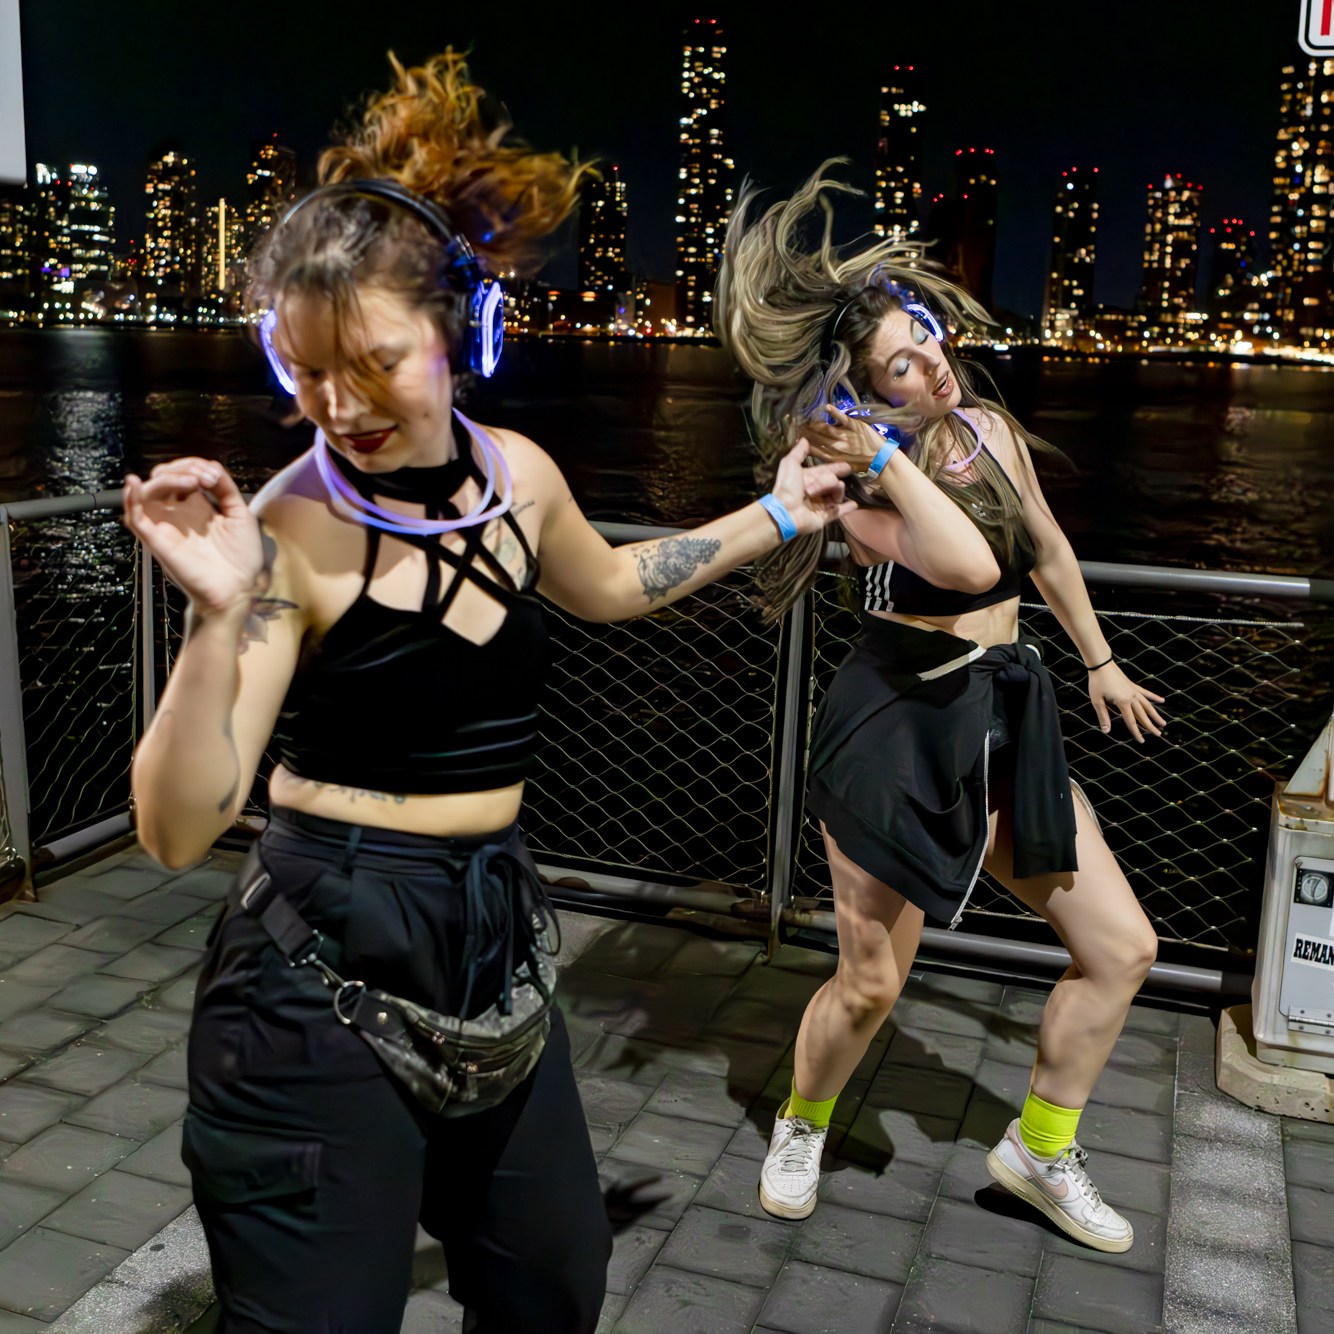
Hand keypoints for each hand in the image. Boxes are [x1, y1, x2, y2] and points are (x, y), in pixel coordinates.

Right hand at [123, 459, 265, 615]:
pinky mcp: (157, 541)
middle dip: (182, 470)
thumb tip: (211, 466)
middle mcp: (178, 514)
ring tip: (190, 482)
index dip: (194, 466)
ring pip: (148, 493)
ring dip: (166, 479)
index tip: (214, 476)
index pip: (182, 474)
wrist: (240, 588)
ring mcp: (166, 526)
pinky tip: (135, 483)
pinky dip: (130, 499)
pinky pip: (135, 518)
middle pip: (163, 479)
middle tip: (204, 479)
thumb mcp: (240, 514)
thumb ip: (226, 489)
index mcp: (197, 507)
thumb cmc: (242, 557)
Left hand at [769, 438, 857, 535]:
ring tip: (833, 491)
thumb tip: (804, 439)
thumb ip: (799, 452)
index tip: (847, 466)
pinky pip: (839, 511)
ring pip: (837, 494)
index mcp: (808, 479)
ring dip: (836, 491)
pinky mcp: (825, 517)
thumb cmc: (787, 486)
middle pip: (832, 481)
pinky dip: (847, 509)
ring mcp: (821, 505)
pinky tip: (854, 505)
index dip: (836, 468)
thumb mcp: (791, 464)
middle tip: (827, 482)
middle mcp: (816, 492)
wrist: (786, 510)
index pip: (825, 471)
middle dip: (829, 480)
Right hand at [802, 405, 897, 472]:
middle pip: (817, 438)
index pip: (814, 449)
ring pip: (826, 429)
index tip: (797, 438)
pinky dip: (834, 412)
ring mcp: (845, 436)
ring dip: (815, 424)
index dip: (805, 443)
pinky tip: (826, 407)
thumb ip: (830, 457)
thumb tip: (817, 450)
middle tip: (798, 427)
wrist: (881, 459)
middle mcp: (836, 446)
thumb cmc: (862, 463)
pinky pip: (842, 418)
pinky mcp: (855, 426)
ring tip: (807, 421)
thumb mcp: (843, 465)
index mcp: (833, 457)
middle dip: (806, 432)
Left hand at [1088, 662, 1166, 743]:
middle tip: (1159, 735)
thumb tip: (1106, 731)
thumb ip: (1103, 716)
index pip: (1131, 721)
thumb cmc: (1097, 682)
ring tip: (1164, 723)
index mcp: (1123, 702)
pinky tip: (1162, 701)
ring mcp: (1134, 691)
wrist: (1101, 664)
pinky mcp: (1133, 685)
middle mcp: (1132, 697)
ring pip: (1147, 705)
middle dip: (1150, 726)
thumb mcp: (1097, 701)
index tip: (1142, 741)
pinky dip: (1154, 697)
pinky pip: (1146, 693)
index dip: (1136, 732)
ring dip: (1155, 715)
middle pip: (1143, 715)